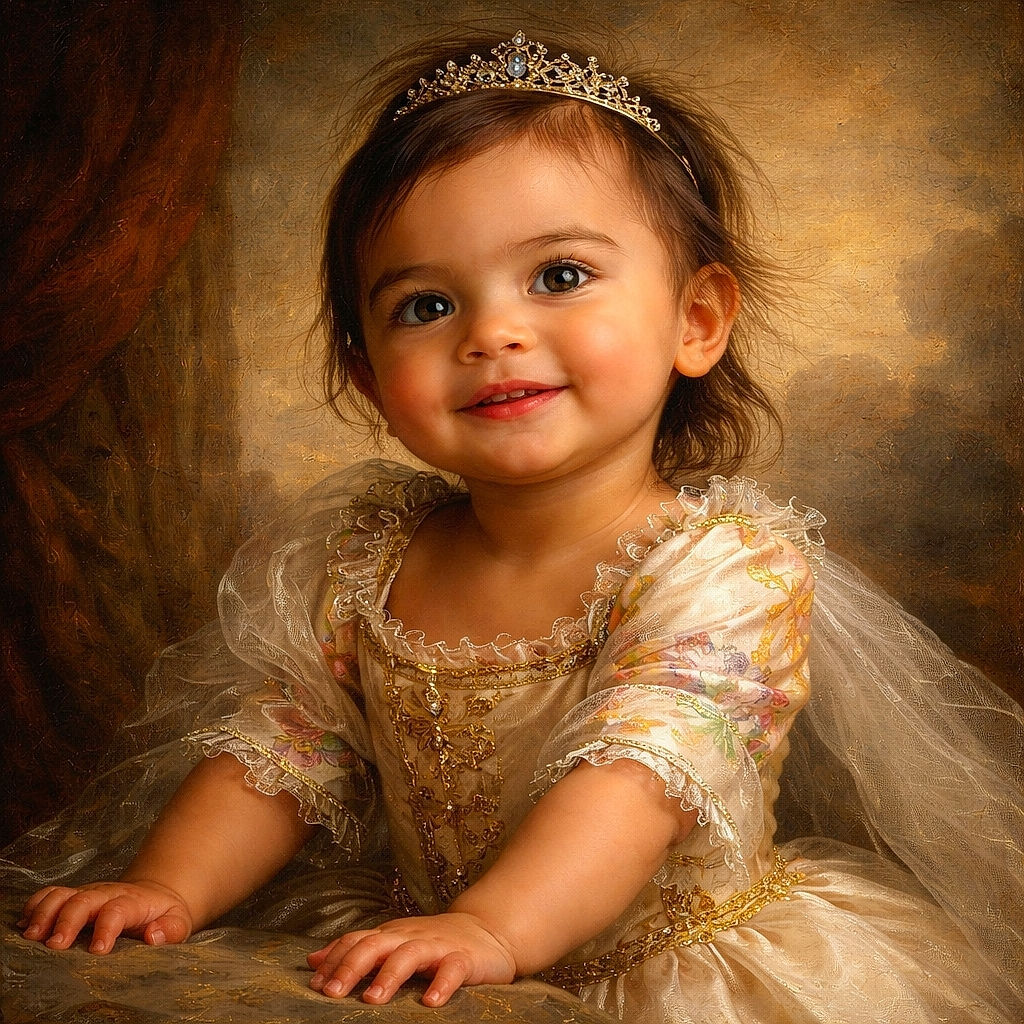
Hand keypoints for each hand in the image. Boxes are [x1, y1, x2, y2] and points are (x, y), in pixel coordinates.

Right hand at [18, 880, 193, 953]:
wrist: (155, 895)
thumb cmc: (164, 915)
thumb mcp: (179, 922)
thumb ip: (171, 929)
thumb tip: (153, 935)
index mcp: (133, 902)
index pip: (118, 909)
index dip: (107, 927)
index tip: (98, 950)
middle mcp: (106, 894)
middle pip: (83, 900)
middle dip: (67, 920)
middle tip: (55, 945)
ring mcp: (88, 894)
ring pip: (61, 894)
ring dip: (44, 912)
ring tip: (33, 935)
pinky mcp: (74, 898)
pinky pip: (49, 895)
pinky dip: (34, 906)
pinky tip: (25, 925)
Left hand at [306, 912, 517, 1006]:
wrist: (487, 930)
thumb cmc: (432, 942)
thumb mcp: (391, 943)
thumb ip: (355, 950)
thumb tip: (311, 961)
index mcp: (390, 935)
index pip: (356, 941)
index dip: (334, 961)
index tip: (315, 987)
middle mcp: (409, 937)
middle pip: (375, 944)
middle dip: (351, 967)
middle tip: (333, 994)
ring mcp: (436, 946)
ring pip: (409, 954)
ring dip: (389, 976)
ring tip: (372, 1000)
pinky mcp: (463, 958)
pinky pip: (452, 969)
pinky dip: (441, 984)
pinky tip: (431, 1002)